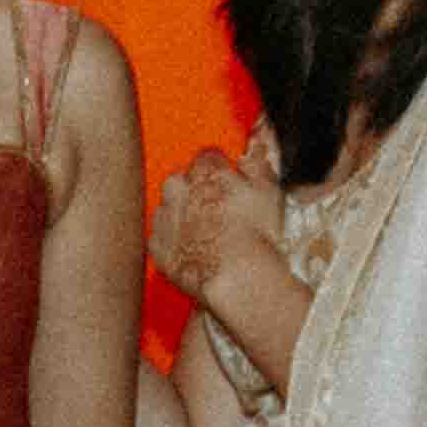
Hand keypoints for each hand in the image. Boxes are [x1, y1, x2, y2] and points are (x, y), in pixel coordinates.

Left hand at [150, 145, 283, 304]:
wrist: (237, 278)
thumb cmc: (257, 235)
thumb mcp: (269, 192)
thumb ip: (258, 165)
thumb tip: (254, 148)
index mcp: (205, 171)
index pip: (209, 158)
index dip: (221, 171)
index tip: (230, 184)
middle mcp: (177, 188)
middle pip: (183, 181)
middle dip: (197, 192)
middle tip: (220, 212)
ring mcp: (163, 218)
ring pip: (170, 209)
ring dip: (184, 216)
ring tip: (209, 235)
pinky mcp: (157, 247)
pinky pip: (162, 238)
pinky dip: (174, 242)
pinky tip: (195, 251)